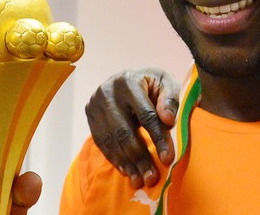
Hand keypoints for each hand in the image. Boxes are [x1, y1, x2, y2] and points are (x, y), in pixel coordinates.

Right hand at [85, 67, 180, 188]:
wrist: (127, 78)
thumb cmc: (152, 84)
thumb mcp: (166, 83)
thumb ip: (170, 99)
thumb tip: (168, 120)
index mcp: (129, 81)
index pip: (146, 114)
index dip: (157, 138)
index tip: (167, 158)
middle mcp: (108, 92)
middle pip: (125, 131)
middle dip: (140, 157)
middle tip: (152, 178)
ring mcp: (95, 104)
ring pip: (111, 140)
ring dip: (127, 163)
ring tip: (140, 180)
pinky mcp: (89, 114)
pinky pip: (101, 142)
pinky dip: (115, 159)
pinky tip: (127, 171)